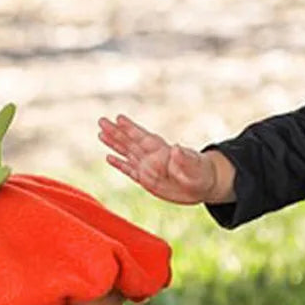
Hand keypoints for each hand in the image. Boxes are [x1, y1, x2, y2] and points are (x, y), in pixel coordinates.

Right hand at [98, 115, 231, 204]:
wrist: (204, 185)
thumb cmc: (202, 173)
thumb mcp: (196, 167)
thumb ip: (185, 159)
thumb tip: (177, 149)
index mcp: (163, 152)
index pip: (144, 137)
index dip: (132, 128)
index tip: (119, 118)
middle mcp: (153, 157)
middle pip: (131, 142)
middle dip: (116, 132)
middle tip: (101, 120)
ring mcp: (149, 168)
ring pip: (128, 153)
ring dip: (114, 144)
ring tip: (101, 134)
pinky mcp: (148, 180)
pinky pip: (130, 170)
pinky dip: (120, 164)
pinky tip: (109, 158)